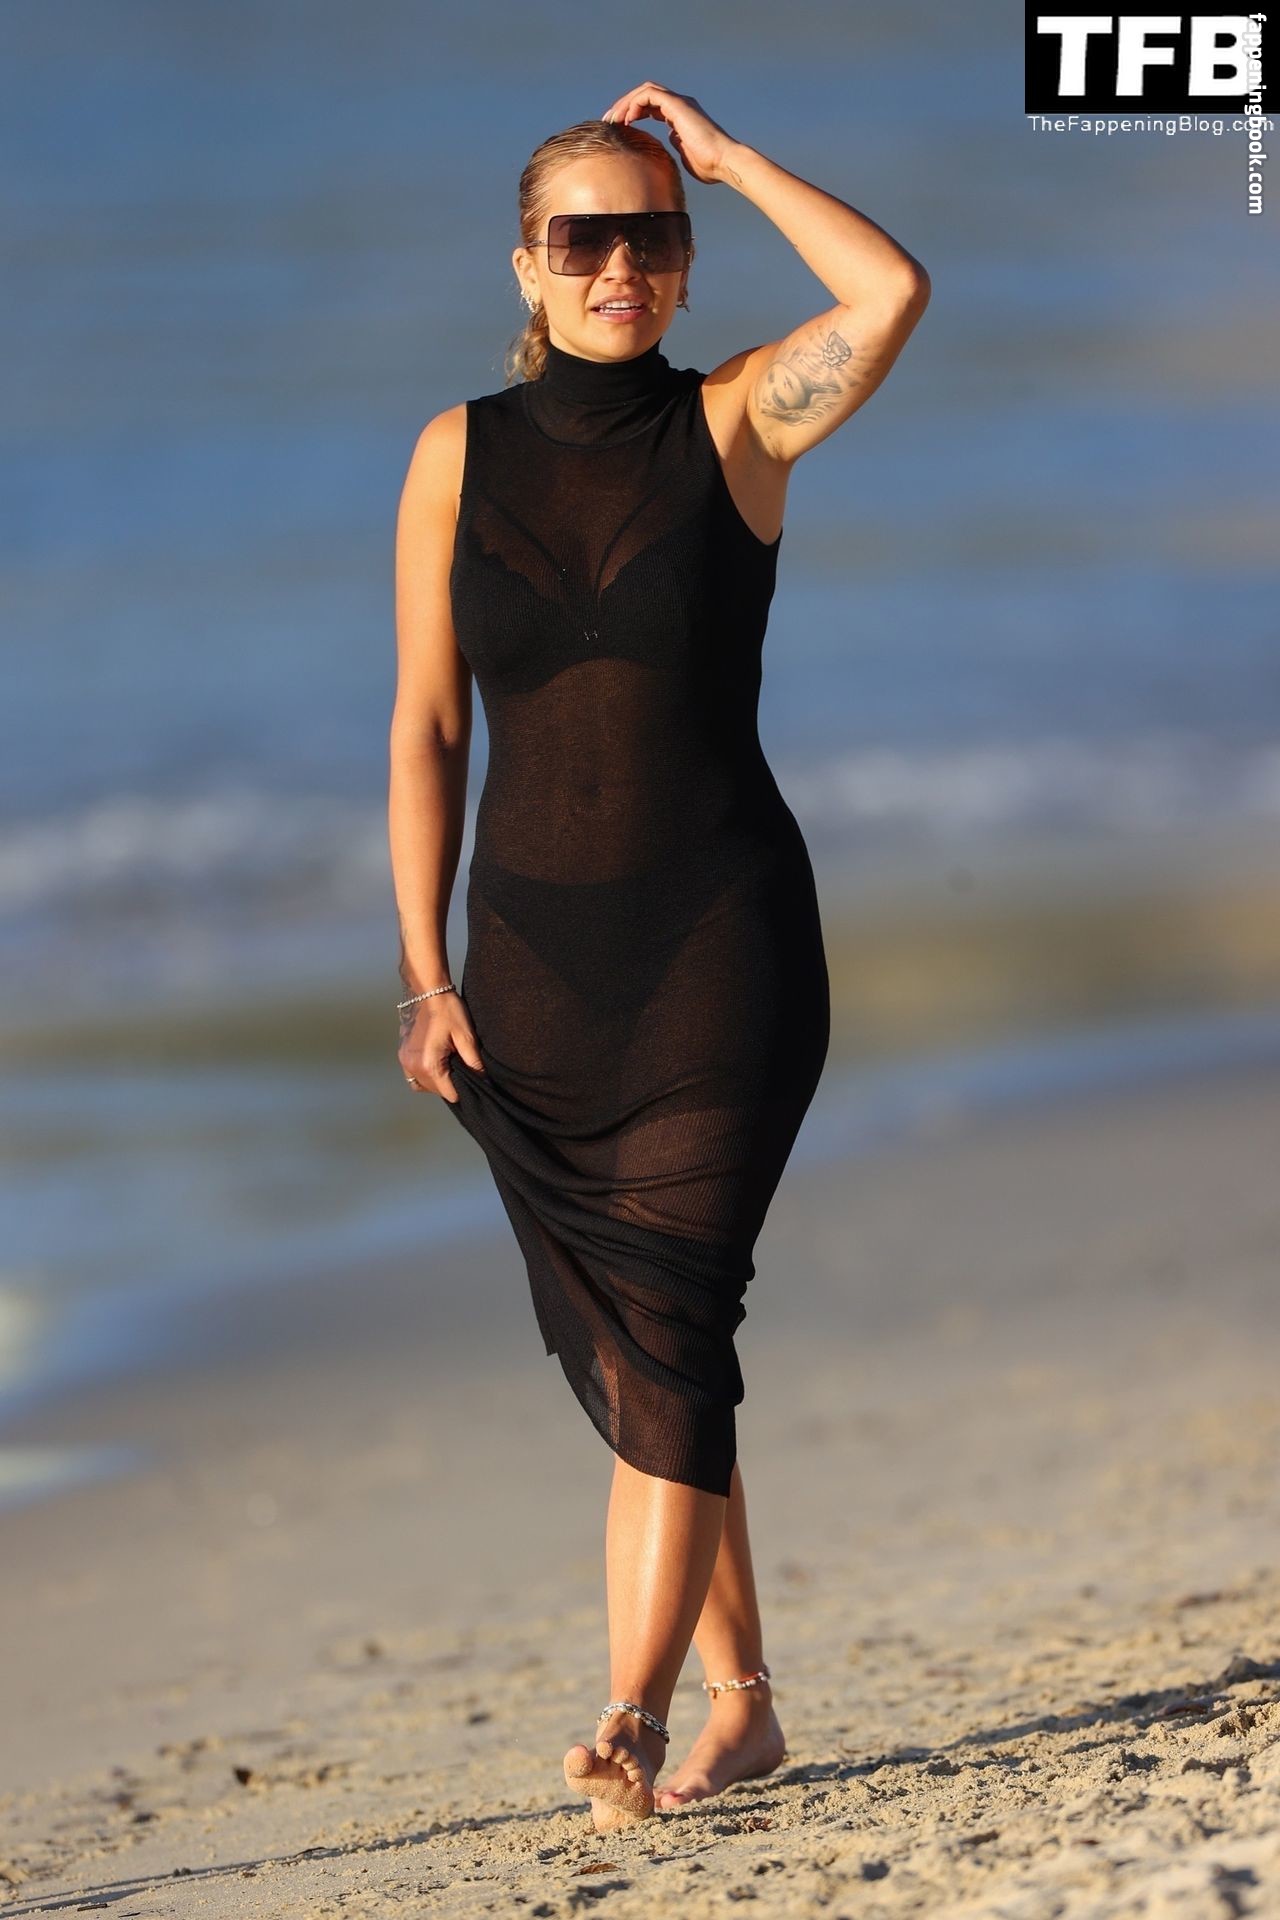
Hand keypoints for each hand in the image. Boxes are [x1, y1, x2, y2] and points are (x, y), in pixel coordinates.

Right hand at [398, 992, 483, 1104]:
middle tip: (460, 1064)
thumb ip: (474, 1062)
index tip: (470, 1076)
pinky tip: (436, 1060)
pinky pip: (413, 1075)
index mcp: (429, 1065)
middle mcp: (413, 1067)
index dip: (463, 1088)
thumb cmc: (448, 1010)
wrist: (427, 990)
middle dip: (450, 1083)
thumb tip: (484, 1081)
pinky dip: (424, 1073)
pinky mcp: (402, 1054)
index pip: (450, 1094)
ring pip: (423, 1085)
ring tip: (448, 1062)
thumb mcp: (466, 1036)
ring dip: (436, 1080)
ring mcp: (404, 1061)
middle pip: (436, 1091)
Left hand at [600, 83, 738, 185]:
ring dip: (626, 103)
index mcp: (679, 116)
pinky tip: (628, 119)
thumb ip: (675, 147)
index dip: (633, 113)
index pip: (650, 107)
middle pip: (644, 95)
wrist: (723, 162)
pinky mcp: (678, 104)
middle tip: (609, 121)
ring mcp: (679, 102)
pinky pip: (649, 95)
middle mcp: (679, 104)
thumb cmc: (709, 165)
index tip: (618, 128)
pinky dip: (635, 103)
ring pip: (644, 91)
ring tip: (614, 119)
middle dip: (624, 105)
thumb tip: (665, 148)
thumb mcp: (684, 156)